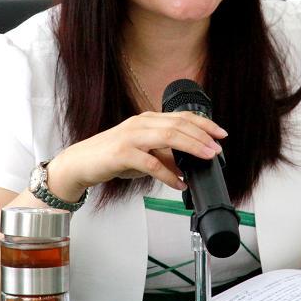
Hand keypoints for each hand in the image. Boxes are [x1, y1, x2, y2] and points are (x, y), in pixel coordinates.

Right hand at [46, 111, 226, 199]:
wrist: (80, 164)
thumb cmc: (111, 157)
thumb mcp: (143, 153)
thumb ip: (164, 156)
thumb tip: (187, 165)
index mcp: (147, 120)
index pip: (181, 116)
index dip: (204, 123)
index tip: (221, 133)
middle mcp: (140, 124)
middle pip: (178, 125)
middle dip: (202, 136)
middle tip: (217, 149)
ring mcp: (130, 137)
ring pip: (168, 137)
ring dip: (191, 147)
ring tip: (206, 158)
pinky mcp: (122, 153)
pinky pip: (151, 163)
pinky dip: (168, 174)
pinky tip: (178, 183)